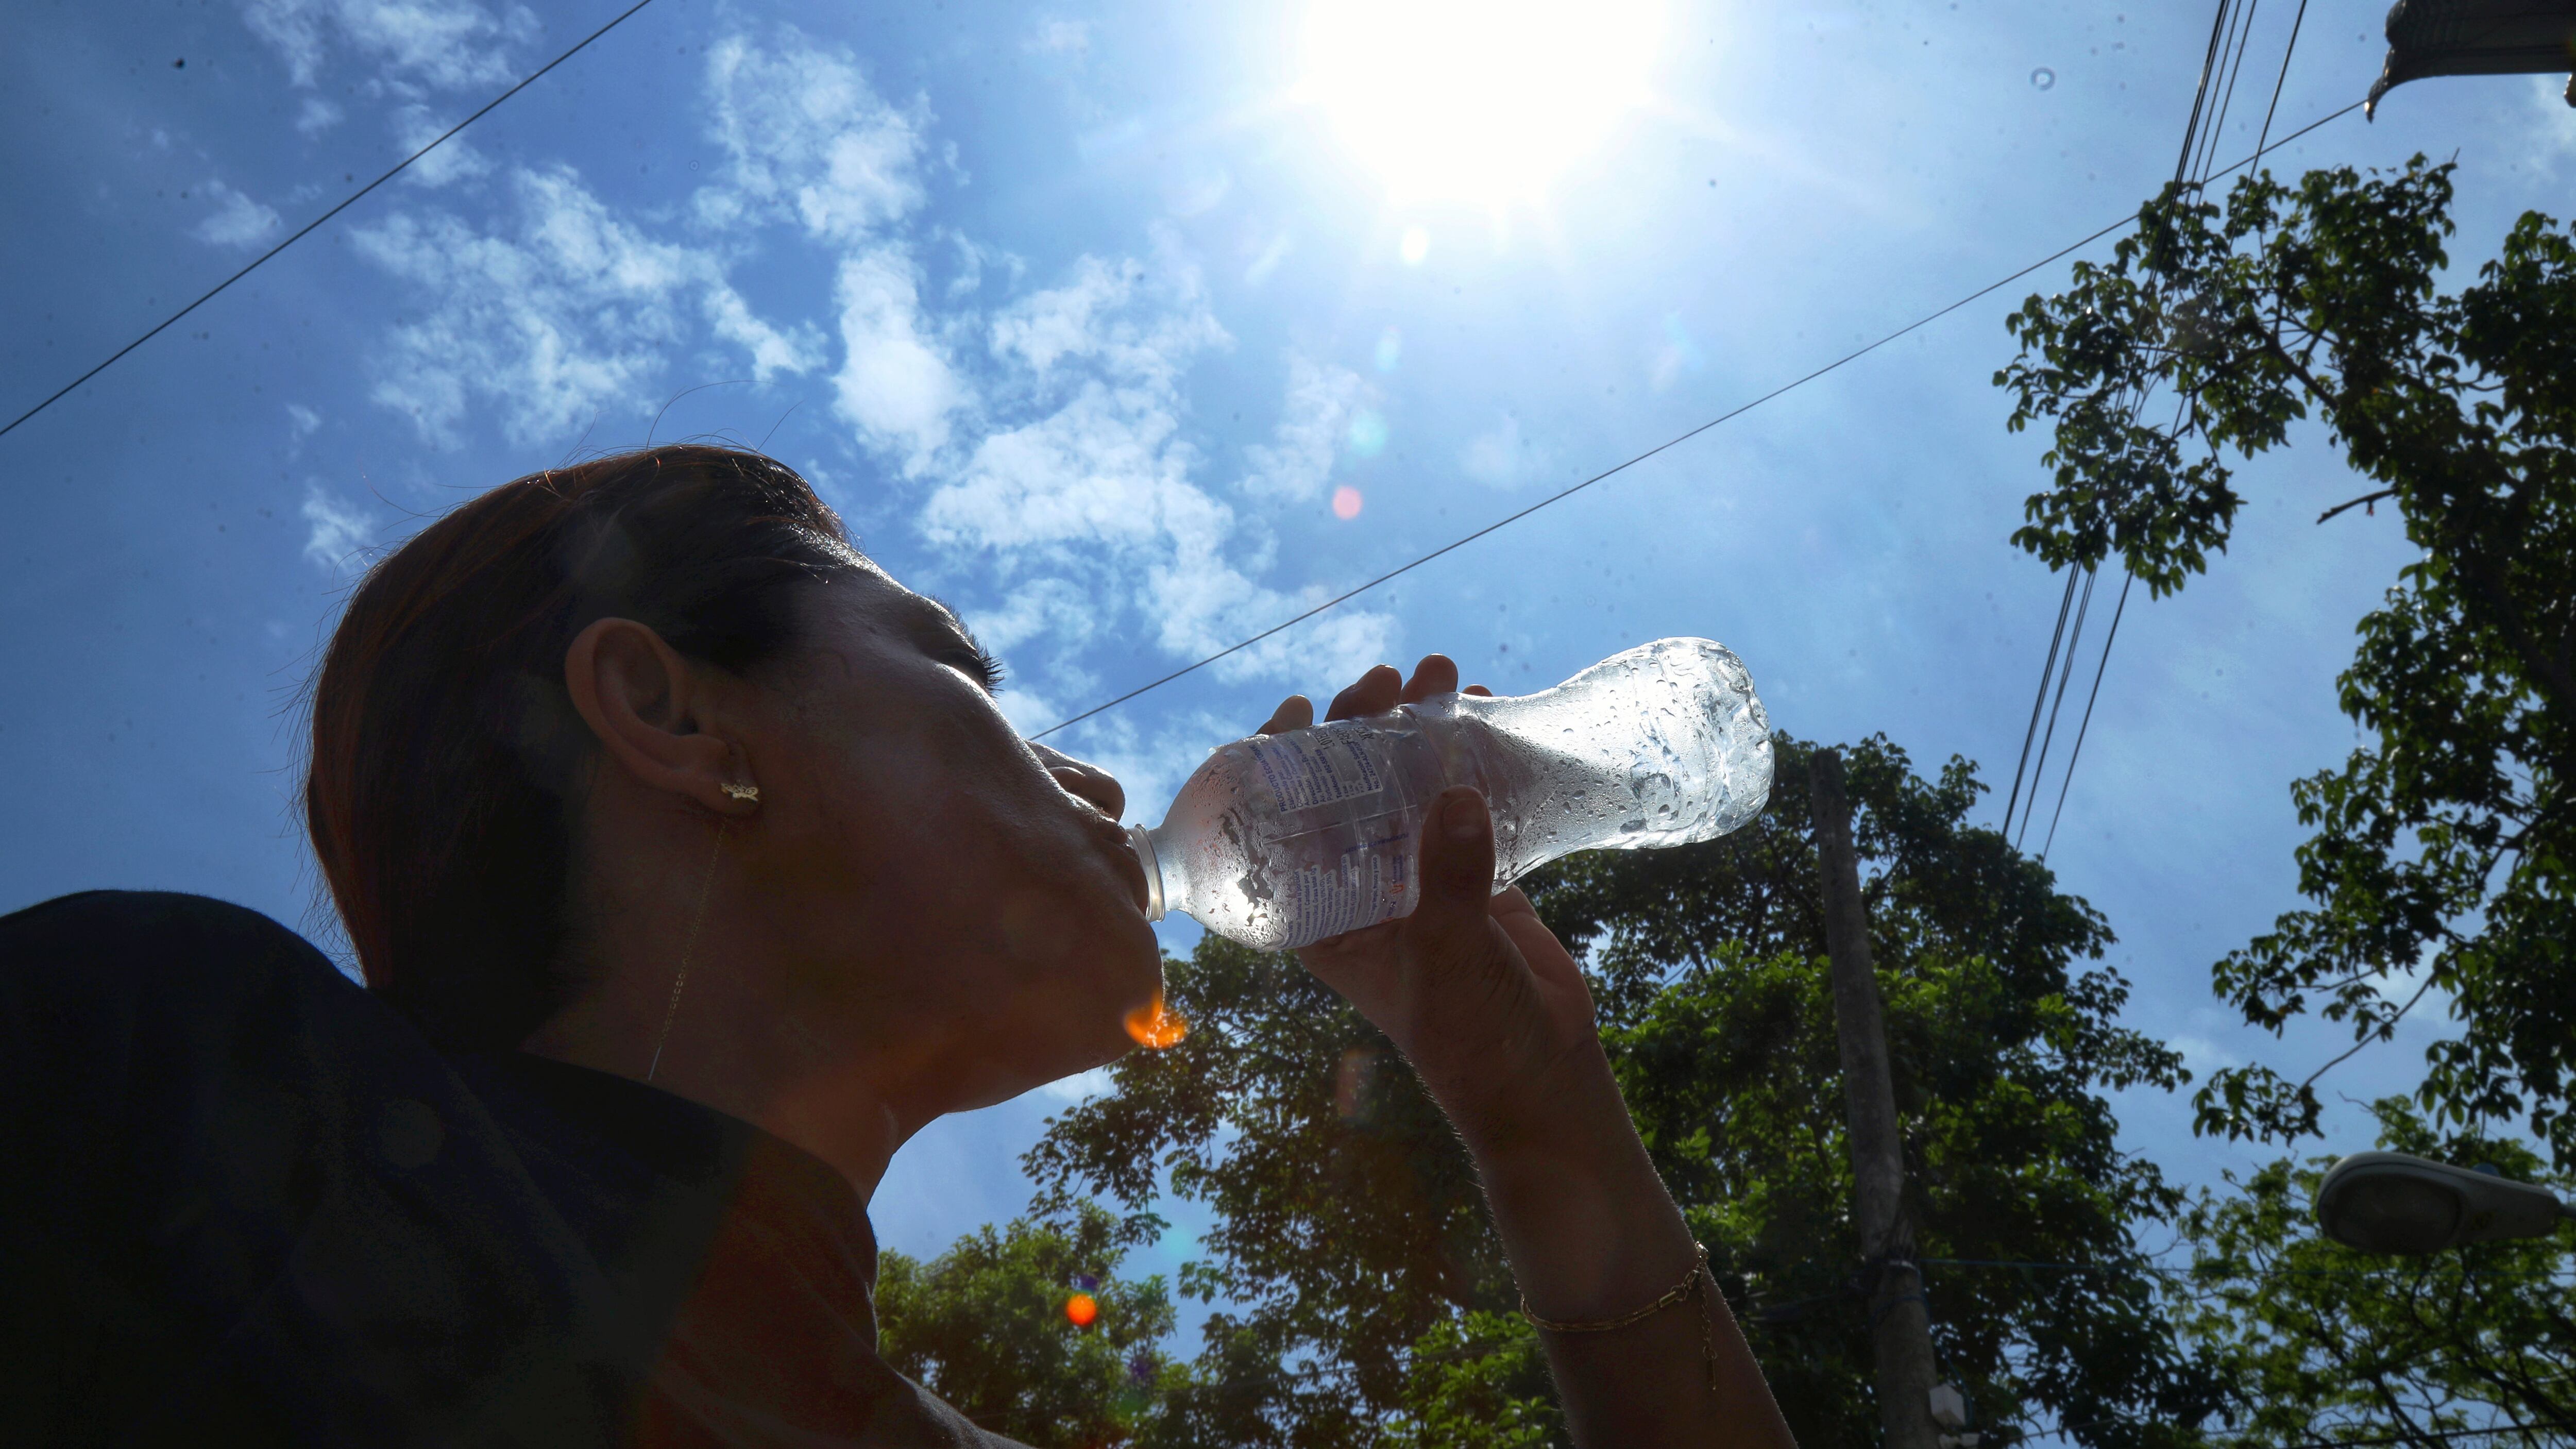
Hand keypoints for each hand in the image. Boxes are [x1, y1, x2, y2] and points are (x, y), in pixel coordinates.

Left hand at [1258, 656, 1609, 1156]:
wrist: (1540, 1077)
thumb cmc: (1470, 1038)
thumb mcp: (1449, 958)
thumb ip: (1450, 881)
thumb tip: (1454, 795)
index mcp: (1323, 917)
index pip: (1277, 828)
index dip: (1277, 764)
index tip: (1298, 709)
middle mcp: (1360, 889)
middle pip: (1342, 790)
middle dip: (1359, 727)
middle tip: (1387, 679)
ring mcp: (1417, 877)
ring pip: (1403, 785)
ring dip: (1418, 728)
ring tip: (1443, 675)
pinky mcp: (1472, 873)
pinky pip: (1460, 800)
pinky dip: (1471, 755)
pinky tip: (1486, 708)